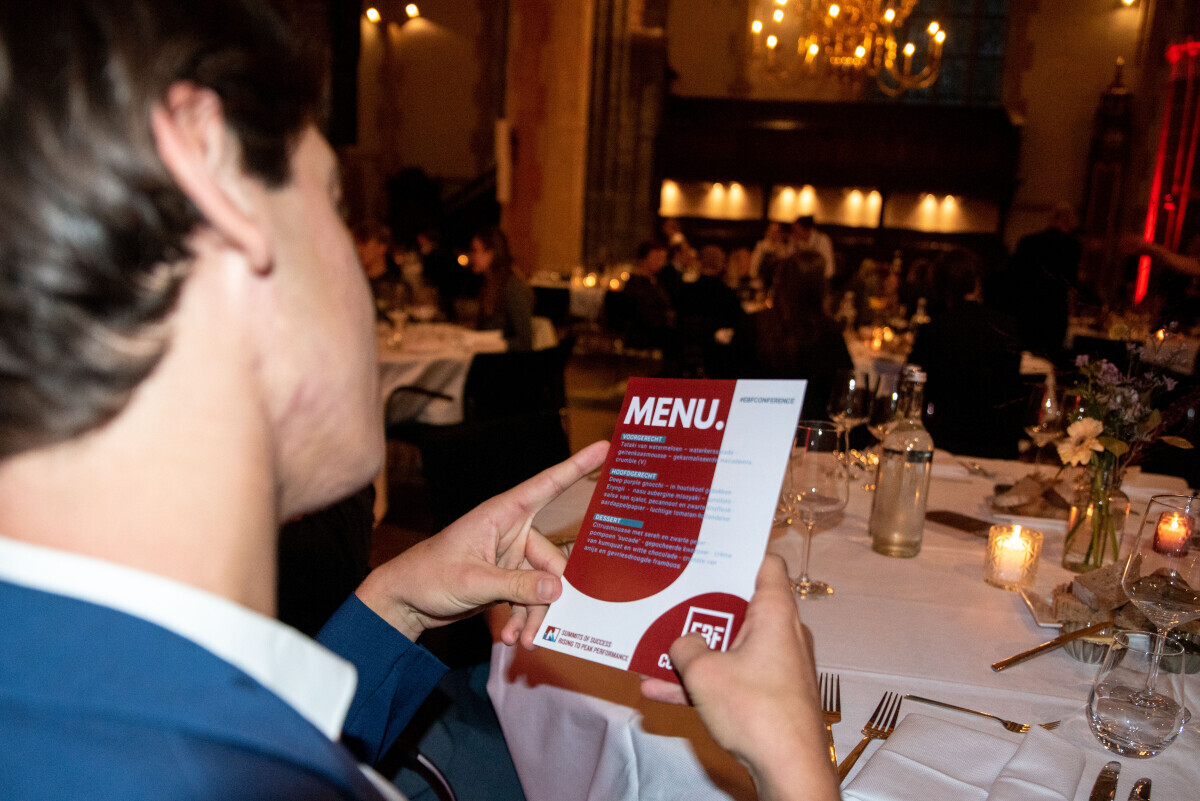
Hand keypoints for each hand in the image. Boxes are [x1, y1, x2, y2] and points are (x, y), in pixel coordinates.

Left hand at [355, 440, 608, 646]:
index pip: (546, 485)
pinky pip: (529, 599)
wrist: (403, 602)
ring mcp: (510, 558)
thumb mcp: (473, 581)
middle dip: (549, 596)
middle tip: (545, 626)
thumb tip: (558, 589)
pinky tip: (514, 637)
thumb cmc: (428, 576)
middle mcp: (511, 532)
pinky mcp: (506, 581)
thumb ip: (516, 586)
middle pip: (552, 560)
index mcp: (502, 514)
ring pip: (542, 586)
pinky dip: (524, 619)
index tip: (604, 447)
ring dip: (535, 615)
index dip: (576, 466)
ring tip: (523, 639)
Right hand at [641, 556, 839, 800]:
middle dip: (701, 605)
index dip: (740, 552)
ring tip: (652, 649)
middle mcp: (781, 633)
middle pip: (740, 606)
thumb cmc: (754, 708)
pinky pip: (732, 677)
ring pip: (731, 646)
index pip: (766, 563)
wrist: (789, 768)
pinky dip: (702, 682)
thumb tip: (684, 643)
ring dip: (694, 651)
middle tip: (670, 594)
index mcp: (775, 612)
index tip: (710, 548)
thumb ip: (685, 647)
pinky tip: (658, 692)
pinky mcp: (771, 695)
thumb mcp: (703, 672)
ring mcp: (777, 665)